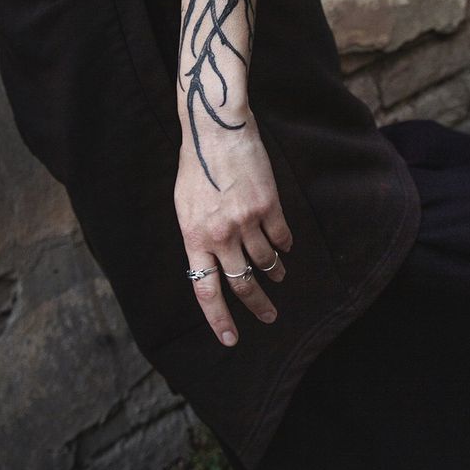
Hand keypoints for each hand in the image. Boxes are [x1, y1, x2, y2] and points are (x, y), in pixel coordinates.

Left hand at [175, 109, 292, 346]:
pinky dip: (284, 246)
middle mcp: (221, 235)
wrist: (216, 130)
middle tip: (269, 317)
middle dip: (258, 306)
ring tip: (279, 276)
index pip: (206, 290)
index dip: (219, 319)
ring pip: (266, 261)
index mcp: (195, 237)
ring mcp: (247, 221)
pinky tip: (285, 248)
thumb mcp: (184, 206)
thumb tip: (213, 263)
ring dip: (274, 272)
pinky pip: (281, 237)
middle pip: (242, 283)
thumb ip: (199, 237)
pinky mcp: (268, 205)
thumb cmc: (196, 166)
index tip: (230, 339)